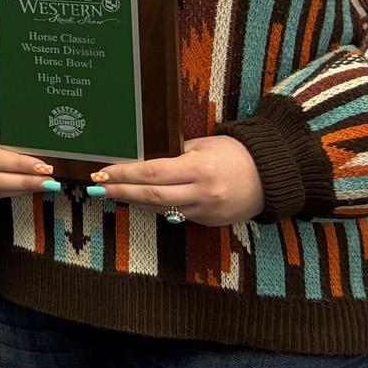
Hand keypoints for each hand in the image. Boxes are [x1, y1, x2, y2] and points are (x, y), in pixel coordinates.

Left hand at [92, 136, 263, 225]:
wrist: (270, 178)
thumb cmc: (235, 154)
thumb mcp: (203, 145)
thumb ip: (174, 152)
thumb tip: (143, 157)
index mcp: (198, 169)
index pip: (152, 173)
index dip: (124, 174)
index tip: (102, 173)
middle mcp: (200, 193)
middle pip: (151, 195)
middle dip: (121, 191)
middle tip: (97, 188)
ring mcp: (204, 211)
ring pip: (160, 208)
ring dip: (134, 200)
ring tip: (112, 192)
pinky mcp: (207, 221)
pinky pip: (175, 214)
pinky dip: (156, 207)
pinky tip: (141, 199)